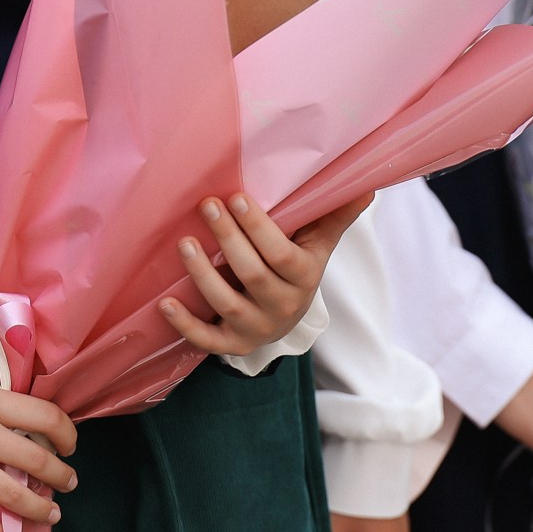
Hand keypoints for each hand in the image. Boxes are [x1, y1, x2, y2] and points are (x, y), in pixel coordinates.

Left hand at [161, 193, 371, 357]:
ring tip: (184, 243)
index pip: (282, 254)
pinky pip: (209, 340)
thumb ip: (335, 215)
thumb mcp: (318, 244)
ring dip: (203, 274)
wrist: (287, 317)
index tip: (235, 197)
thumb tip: (366, 187)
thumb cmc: (297, 267)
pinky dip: (186, 325)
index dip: (258, 227)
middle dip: (228, 239)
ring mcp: (257, 327)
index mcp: (304, 277)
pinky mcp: (233, 344)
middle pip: (253, 274)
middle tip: (206, 206)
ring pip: (228, 304)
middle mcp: (283, 306)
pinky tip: (166, 304)